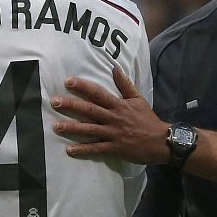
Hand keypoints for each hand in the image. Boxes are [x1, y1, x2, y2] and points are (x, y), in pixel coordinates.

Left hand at [51, 66, 169, 164]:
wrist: (161, 141)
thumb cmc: (148, 119)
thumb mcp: (138, 98)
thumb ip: (124, 84)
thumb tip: (115, 67)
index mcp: (118, 105)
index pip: (98, 93)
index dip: (83, 86)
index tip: (68, 81)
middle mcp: (114, 118)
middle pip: (90, 110)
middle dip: (71, 105)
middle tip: (54, 101)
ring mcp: (114, 134)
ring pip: (90, 130)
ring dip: (72, 128)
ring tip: (55, 126)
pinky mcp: (115, 148)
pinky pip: (96, 149)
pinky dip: (83, 150)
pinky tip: (69, 150)